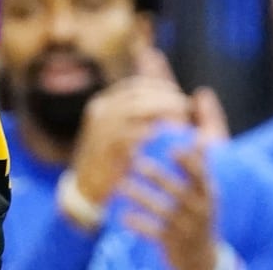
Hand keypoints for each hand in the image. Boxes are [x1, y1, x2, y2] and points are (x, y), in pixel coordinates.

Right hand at [68, 76, 193, 204]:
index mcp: (104, 103)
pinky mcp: (108, 144)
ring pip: (137, 108)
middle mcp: (101, 110)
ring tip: (181, 118)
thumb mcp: (118, 133)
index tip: (178, 94)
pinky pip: (134, 132)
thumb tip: (169, 105)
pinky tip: (169, 135)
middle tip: (185, 104)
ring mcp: (103, 126)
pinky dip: (153, 130)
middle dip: (164, 96)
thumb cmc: (110, 160)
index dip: (159, 87)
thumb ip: (139, 118)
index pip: (135, 86)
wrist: (86, 186)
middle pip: (138, 93)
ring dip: (162, 109)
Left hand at [121, 143, 219, 269]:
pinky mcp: (173, 243)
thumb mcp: (204, 193)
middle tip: (137, 163)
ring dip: (142, 198)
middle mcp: (199, 211)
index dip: (189, 164)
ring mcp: (186, 228)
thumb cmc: (199, 215)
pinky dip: (139, 225)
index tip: (172, 149)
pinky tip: (124, 216)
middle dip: (159, 177)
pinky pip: (155, 233)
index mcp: (206, 194)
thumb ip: (200, 167)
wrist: (201, 258)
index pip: (200, 177)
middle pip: (180, 193)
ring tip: (121, 186)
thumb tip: (199, 138)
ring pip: (164, 212)